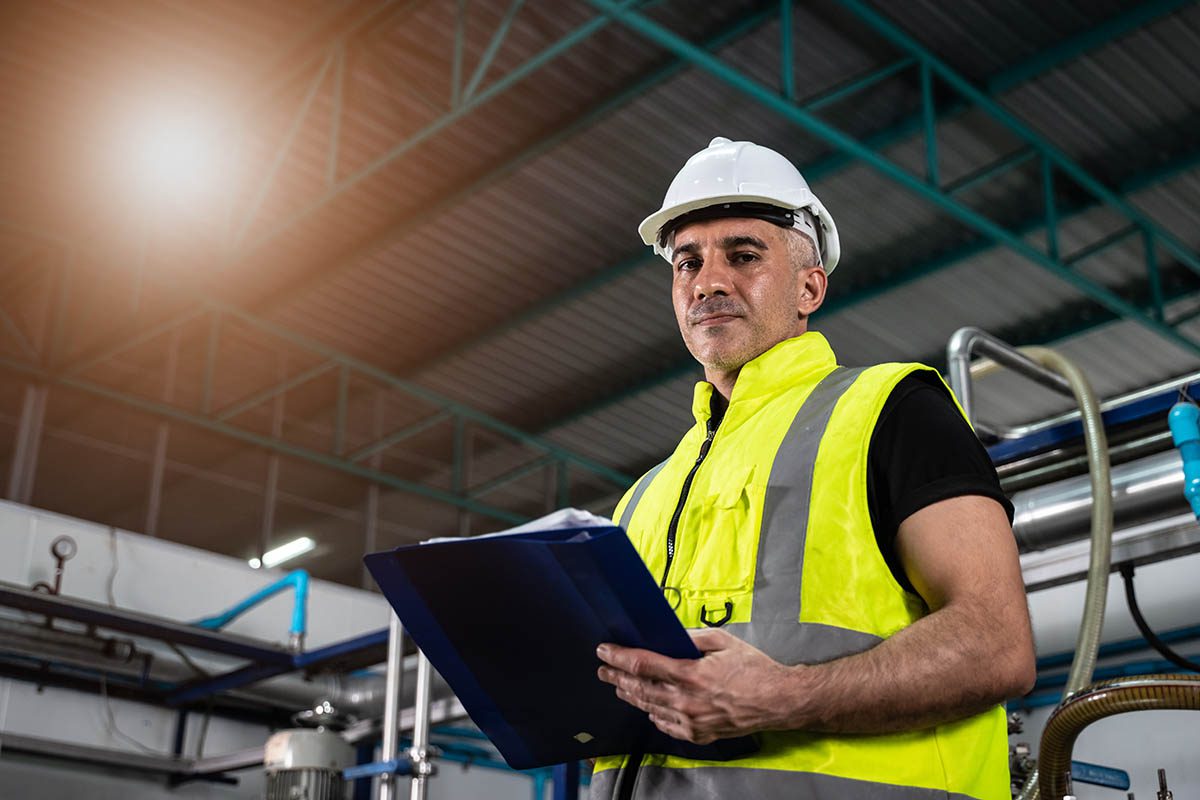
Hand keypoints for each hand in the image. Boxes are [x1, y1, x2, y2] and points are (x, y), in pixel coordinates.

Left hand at [596, 628, 802, 743]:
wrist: (778, 700)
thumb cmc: (754, 669)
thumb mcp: (723, 641)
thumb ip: (692, 637)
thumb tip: (669, 634)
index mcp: (691, 674)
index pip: (643, 665)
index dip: (620, 657)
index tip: (605, 651)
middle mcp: (686, 701)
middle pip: (640, 689)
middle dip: (617, 678)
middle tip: (603, 670)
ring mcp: (691, 721)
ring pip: (650, 708)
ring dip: (630, 696)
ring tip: (618, 687)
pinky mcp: (698, 734)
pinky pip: (667, 726)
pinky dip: (654, 715)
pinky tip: (647, 708)